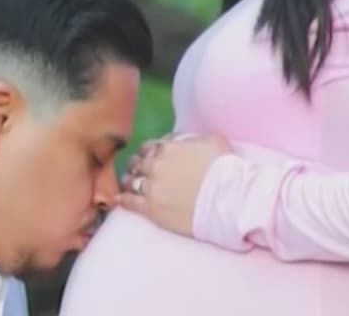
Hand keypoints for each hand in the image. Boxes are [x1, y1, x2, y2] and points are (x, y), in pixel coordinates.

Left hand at [118, 133, 232, 236]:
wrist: (228, 198)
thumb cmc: (225, 168)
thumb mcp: (209, 140)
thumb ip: (189, 138)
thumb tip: (177, 140)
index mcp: (168, 148)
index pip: (149, 147)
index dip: (148, 152)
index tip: (148, 157)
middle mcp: (155, 166)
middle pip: (138, 163)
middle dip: (137, 166)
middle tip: (137, 170)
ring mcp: (152, 188)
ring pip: (132, 181)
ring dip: (129, 181)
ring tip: (129, 184)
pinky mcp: (152, 209)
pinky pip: (130, 203)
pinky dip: (123, 200)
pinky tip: (119, 199)